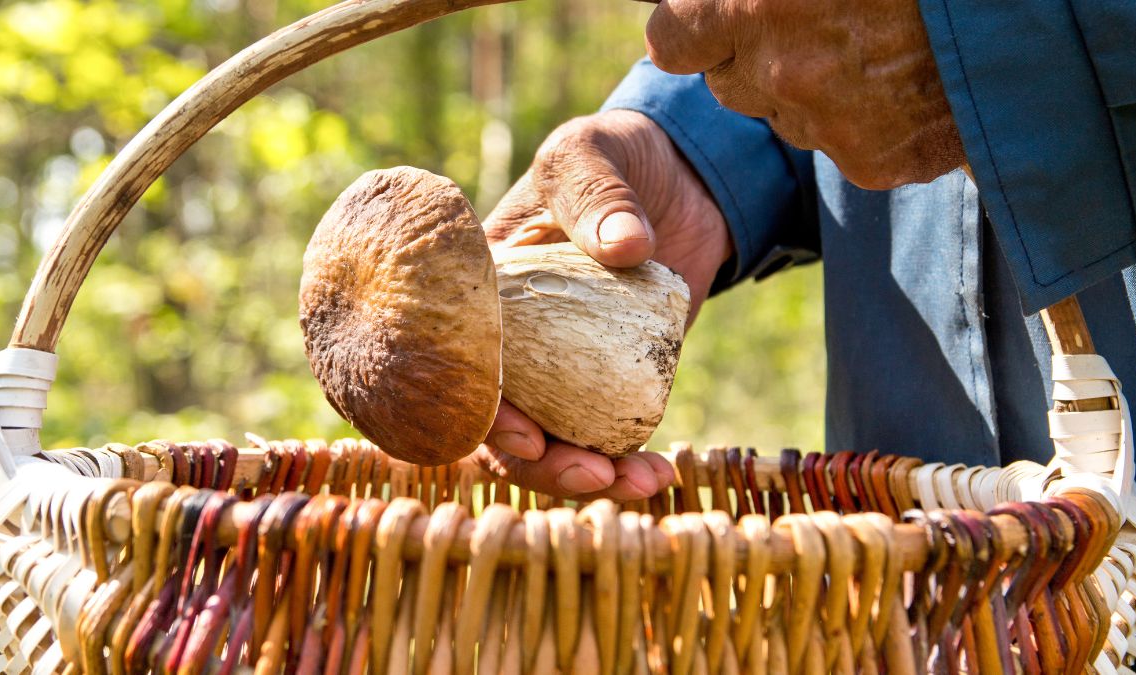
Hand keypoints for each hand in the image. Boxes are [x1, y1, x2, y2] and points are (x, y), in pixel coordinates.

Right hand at [471, 109, 730, 500]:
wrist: (678, 177)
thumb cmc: (612, 157)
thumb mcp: (591, 154)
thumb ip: (597, 192)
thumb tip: (625, 248)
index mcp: (480, 295)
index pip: (457, 365)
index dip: (480, 412)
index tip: (526, 433)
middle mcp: (512, 341)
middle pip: (500, 424)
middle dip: (538, 464)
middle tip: (590, 474)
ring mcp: (562, 366)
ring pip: (552, 442)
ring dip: (583, 476)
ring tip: (639, 484)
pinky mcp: (611, 379)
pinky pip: (605, 432)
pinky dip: (626, 461)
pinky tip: (659, 474)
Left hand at [644, 0, 964, 188]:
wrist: (1016, 15)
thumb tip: (717, 12)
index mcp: (758, 7)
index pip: (673, 41)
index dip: (695, 32)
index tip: (715, 24)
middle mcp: (782, 74)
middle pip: (730, 86)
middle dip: (758, 61)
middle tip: (818, 26)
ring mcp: (827, 126)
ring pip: (788, 119)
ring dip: (815, 93)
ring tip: (876, 51)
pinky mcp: (871, 164)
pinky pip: (843, 148)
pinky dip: (867, 126)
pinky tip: (907, 86)